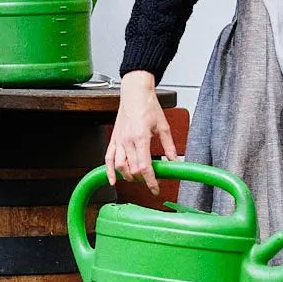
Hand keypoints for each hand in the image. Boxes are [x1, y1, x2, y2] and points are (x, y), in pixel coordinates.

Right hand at [106, 71, 177, 192]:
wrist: (135, 92)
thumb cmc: (148, 105)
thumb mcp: (163, 126)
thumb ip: (169, 146)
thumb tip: (174, 161)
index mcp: (141, 137)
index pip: (145, 167)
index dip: (150, 181)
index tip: (155, 189)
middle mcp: (128, 140)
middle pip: (133, 169)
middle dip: (142, 180)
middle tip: (151, 181)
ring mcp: (119, 140)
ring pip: (120, 166)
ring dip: (128, 176)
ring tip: (137, 179)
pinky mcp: (114, 138)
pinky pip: (108, 158)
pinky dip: (108, 170)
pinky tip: (112, 180)